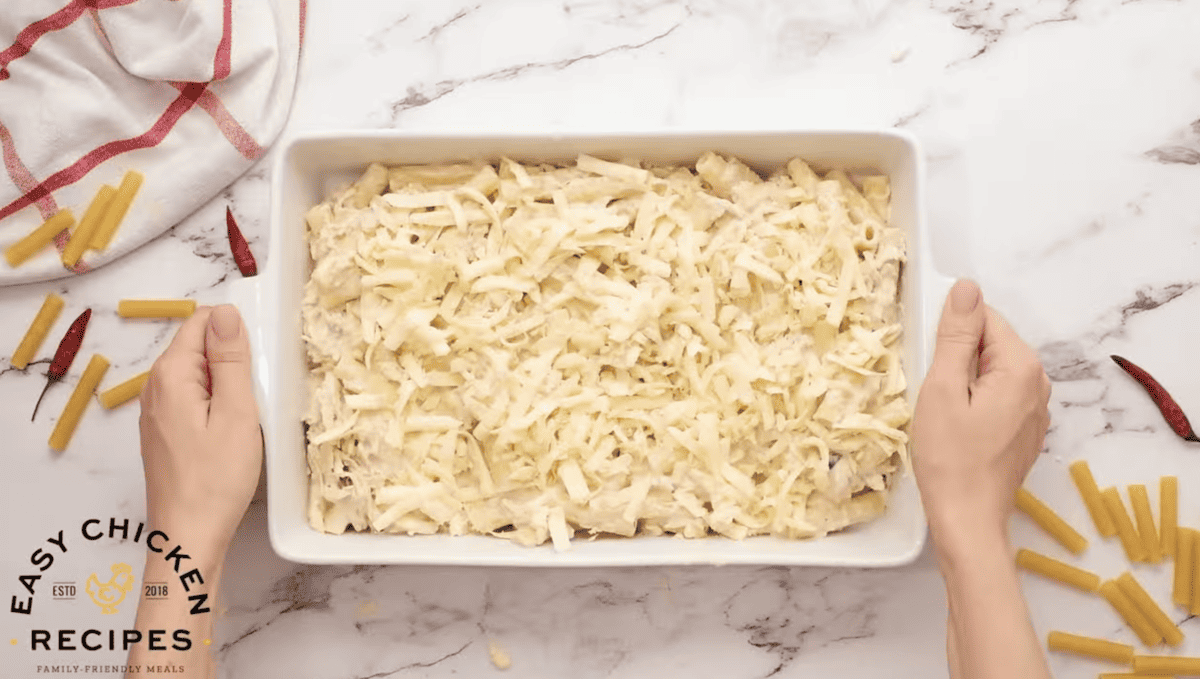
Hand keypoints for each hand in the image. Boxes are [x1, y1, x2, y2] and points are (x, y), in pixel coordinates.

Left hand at [139, 305, 261, 563]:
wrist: (188, 537)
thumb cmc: (216, 479)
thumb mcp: (236, 413)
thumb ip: (230, 359)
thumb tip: (226, 312)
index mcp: (170, 375)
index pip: (201, 321)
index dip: (235, 331)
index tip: (260, 360)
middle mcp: (155, 387)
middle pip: (198, 346)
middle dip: (232, 357)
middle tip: (258, 394)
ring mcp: (157, 411)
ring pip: (198, 373)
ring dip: (227, 382)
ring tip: (249, 414)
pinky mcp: (165, 432)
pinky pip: (193, 398)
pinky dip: (216, 403)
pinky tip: (233, 429)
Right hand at [912, 280, 1050, 549]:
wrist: (967, 519)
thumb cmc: (950, 457)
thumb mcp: (942, 388)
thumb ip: (956, 335)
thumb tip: (966, 288)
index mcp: (1020, 366)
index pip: (984, 319)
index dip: (950, 334)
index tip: (930, 362)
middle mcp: (1037, 383)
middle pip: (990, 344)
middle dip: (957, 357)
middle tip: (933, 392)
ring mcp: (1035, 409)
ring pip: (991, 371)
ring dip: (963, 381)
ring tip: (943, 412)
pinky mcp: (1025, 430)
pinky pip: (997, 396)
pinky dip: (974, 402)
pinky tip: (957, 427)